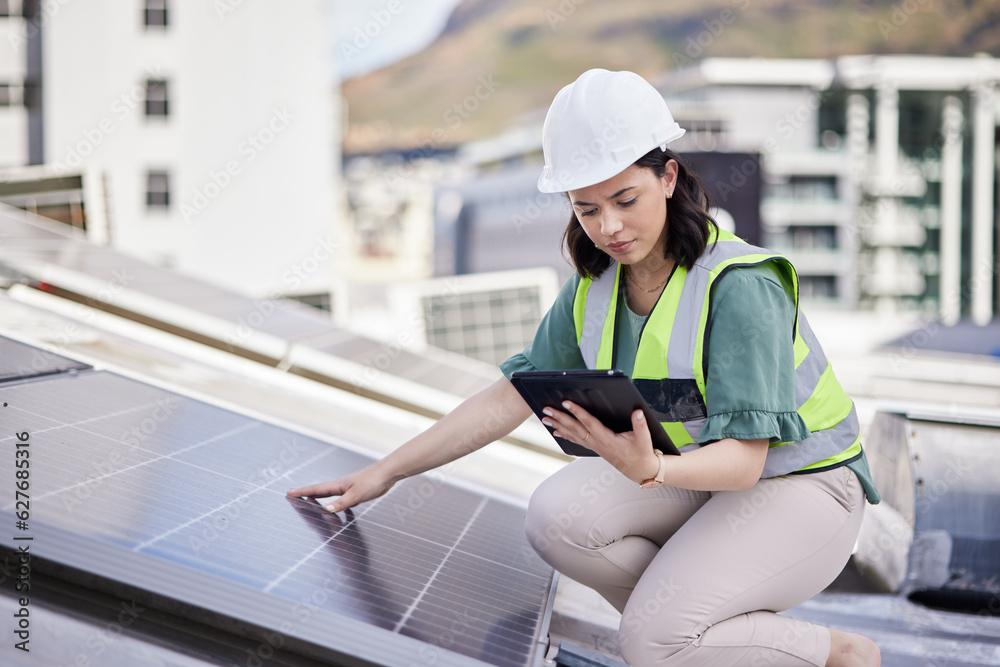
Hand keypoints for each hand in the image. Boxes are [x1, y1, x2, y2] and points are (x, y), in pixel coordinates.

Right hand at [286, 464, 395, 512]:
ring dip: (318, 496)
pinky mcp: (357, 491)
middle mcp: (341, 486)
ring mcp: (348, 488)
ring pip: (329, 493)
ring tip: (309, 498)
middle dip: (306, 493)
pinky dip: (333, 500)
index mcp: (338, 486)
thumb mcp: (356, 495)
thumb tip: (326, 509)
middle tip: (293, 493)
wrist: (388, 473)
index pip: (316, 489)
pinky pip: (340, 497)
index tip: (289, 492)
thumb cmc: (373, 481)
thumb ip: (341, 503)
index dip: (302, 491)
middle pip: (319, 490)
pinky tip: (336, 504)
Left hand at [542, 401, 661, 484]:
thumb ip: (641, 425)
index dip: (577, 412)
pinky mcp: (595, 448)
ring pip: (572, 434)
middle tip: (546, 410)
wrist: (640, 471)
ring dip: (558, 425)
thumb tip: (638, 412)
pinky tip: (556, 431)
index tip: (566, 403)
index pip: (589, 423)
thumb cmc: (642, 454)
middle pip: (574, 428)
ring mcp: (594, 446)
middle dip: (560, 418)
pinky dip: (565, 434)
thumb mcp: (644, 439)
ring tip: (545, 419)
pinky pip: (576, 440)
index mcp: (607, 439)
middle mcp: (597, 443)